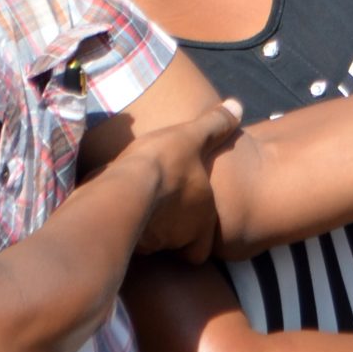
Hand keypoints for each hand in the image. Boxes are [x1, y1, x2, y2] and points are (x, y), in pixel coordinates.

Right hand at [119, 98, 242, 260]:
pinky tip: (116, 215)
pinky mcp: (127, 244)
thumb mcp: (191, 136)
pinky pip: (128, 242)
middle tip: (158, 211)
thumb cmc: (164, 162)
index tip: (184, 221)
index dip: (194, 236)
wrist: (124, 188)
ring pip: (151, 244)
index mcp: (203, 216)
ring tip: (135, 209)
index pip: (201, 246)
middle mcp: (182, 236)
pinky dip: (124, 231)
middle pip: (177, 243)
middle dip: (169, 231)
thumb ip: (214, 125)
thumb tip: (237, 105)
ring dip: (146, 230)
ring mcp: (154, 243)